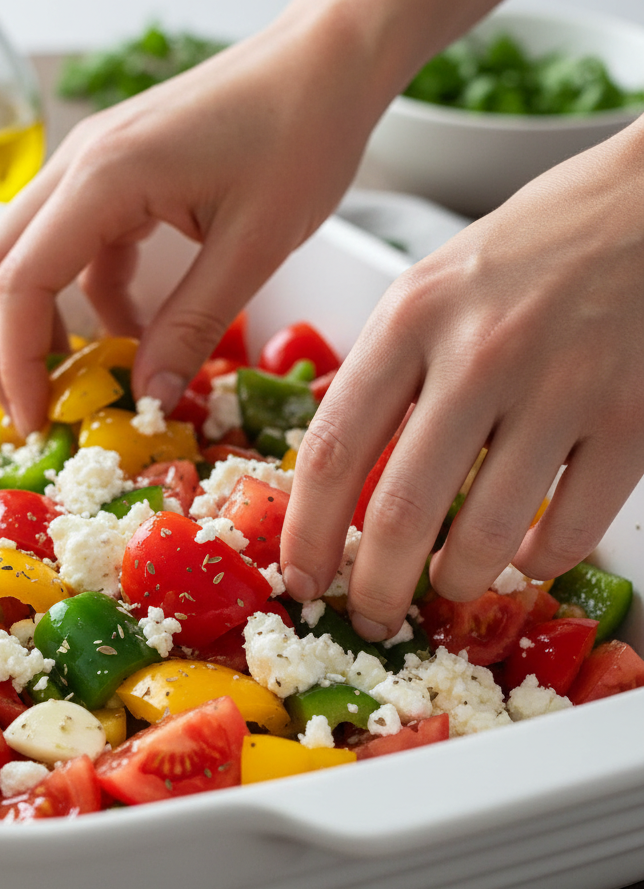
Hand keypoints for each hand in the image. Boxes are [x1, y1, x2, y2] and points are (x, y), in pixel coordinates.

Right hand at [0, 0, 427, 435]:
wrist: (328, 62)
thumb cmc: (303, 135)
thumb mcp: (252, 248)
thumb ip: (191, 328)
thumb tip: (149, 401)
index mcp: (103, 178)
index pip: (19, 283)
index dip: (17, 363)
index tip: (34, 423)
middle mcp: (78, 165)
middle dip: (5, 349)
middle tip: (36, 414)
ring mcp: (91, 166)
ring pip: (27, 257)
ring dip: (40, 325)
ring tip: (78, 385)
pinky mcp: (114, 175)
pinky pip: (76, 247)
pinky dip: (89, 300)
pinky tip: (130, 335)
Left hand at [283, 115, 643, 639]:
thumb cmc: (526, 251)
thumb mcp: (427, 291)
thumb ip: (383, 378)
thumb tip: (342, 483)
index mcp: (410, 320)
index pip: (332, 451)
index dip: (307, 532)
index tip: (299, 577)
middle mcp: (480, 353)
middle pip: (401, 509)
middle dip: (375, 586)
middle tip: (369, 615)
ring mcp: (563, 384)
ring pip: (488, 533)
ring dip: (457, 582)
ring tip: (449, 585)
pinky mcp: (635, 413)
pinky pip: (572, 529)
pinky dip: (539, 562)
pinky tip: (525, 555)